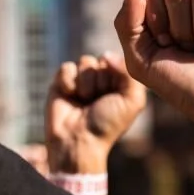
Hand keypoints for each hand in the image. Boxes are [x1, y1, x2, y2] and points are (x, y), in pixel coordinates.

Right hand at [46, 52, 146, 171]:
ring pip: (84, 62)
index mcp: (120, 81)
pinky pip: (66, 67)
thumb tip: (106, 54)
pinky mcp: (61, 82)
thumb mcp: (132, 101)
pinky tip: (70, 97)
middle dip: (100, 81)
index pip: (119, 61)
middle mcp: (101, 78)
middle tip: (97, 101)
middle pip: (101, 59)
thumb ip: (128, 73)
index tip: (113, 96)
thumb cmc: (107, 124)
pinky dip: (68, 82)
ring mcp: (81, 79)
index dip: (116, 76)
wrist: (78, 140)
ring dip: (86, 83)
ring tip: (83, 101)